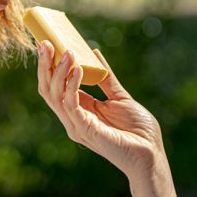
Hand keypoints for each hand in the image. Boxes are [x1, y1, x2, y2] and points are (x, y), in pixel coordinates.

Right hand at [36, 41, 164, 178]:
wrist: (150, 152)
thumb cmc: (137, 129)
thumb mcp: (120, 96)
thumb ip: (105, 78)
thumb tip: (94, 53)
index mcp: (80, 110)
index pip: (56, 86)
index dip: (49, 67)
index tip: (48, 44)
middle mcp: (74, 118)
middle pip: (49, 90)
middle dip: (45, 66)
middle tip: (45, 43)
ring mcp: (77, 125)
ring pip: (56, 96)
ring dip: (59, 72)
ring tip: (67, 51)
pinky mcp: (85, 129)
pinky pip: (71, 105)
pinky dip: (72, 86)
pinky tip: (78, 69)